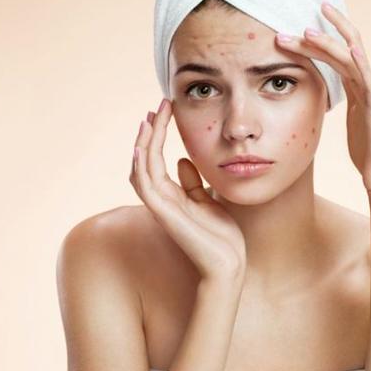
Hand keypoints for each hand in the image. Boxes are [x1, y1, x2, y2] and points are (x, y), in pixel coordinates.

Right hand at [130, 98, 246, 283]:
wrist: (229, 264)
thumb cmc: (221, 236)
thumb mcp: (208, 200)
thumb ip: (192, 182)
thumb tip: (182, 160)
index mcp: (171, 195)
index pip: (156, 158)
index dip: (158, 133)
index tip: (165, 109)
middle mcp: (162, 199)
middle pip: (145, 159)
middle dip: (150, 131)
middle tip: (157, 106)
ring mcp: (161, 206)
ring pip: (141, 169)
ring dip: (144, 143)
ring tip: (150, 119)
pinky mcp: (165, 214)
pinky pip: (146, 186)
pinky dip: (142, 166)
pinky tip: (143, 147)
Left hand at [275, 1, 370, 193]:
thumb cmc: (367, 150)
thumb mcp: (349, 120)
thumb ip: (340, 104)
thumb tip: (320, 98)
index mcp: (356, 86)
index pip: (334, 56)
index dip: (313, 43)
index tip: (289, 35)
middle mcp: (366, 83)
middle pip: (342, 49)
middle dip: (319, 34)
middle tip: (293, 25)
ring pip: (351, 59)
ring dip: (330, 44)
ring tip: (309, 31)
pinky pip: (369, 80)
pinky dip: (361, 63)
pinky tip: (350, 49)